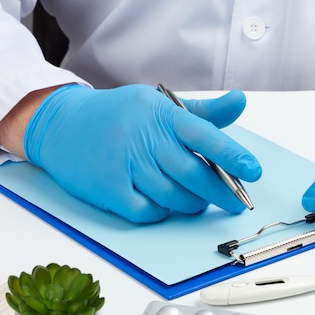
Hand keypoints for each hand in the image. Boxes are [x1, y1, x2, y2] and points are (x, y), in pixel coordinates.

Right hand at [24, 84, 261, 222]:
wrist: (60, 124)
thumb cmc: (118, 115)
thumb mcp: (158, 105)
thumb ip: (202, 112)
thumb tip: (240, 102)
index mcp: (161, 115)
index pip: (203, 134)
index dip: (231, 154)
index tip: (253, 171)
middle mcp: (143, 138)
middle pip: (193, 173)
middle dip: (221, 191)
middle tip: (236, 201)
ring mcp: (124, 165)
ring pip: (173, 196)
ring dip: (192, 203)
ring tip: (197, 200)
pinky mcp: (108, 188)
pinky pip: (146, 211)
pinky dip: (161, 212)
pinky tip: (163, 204)